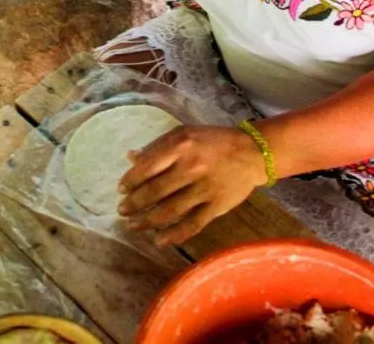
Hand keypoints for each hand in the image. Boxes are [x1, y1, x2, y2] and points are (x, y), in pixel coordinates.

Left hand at [117, 124, 265, 246]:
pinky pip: (192, 224)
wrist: (253, 152)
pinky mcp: (217, 206)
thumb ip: (157, 146)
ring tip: (133, 226)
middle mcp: (191, 167)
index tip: (121, 190)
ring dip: (147, 221)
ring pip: (170, 210)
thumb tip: (130, 158)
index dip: (130, 181)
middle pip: (155, 191)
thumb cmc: (213, 141)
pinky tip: (159, 240)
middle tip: (122, 210)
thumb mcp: (184, 133)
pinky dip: (174, 235)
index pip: (147, 167)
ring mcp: (205, 188)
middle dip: (134, 204)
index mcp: (181, 146)